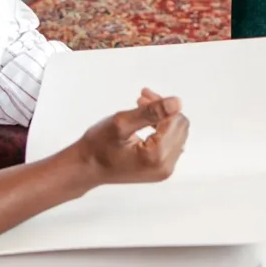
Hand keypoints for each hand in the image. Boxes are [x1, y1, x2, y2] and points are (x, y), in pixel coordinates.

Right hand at [74, 88, 189, 183]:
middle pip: (179, 127)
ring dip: (162, 118)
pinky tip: (146, 122)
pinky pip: (170, 143)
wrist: (86, 168)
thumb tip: (177, 102)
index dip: (162, 104)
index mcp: (156, 157)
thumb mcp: (121, 124)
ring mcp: (164, 171)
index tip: (143, 95)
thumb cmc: (97, 147)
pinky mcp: (160, 170)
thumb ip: (151, 112)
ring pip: (176, 134)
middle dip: (163, 111)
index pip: (175, 121)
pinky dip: (160, 129)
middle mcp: (165, 167)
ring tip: (141, 106)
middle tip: (141, 99)